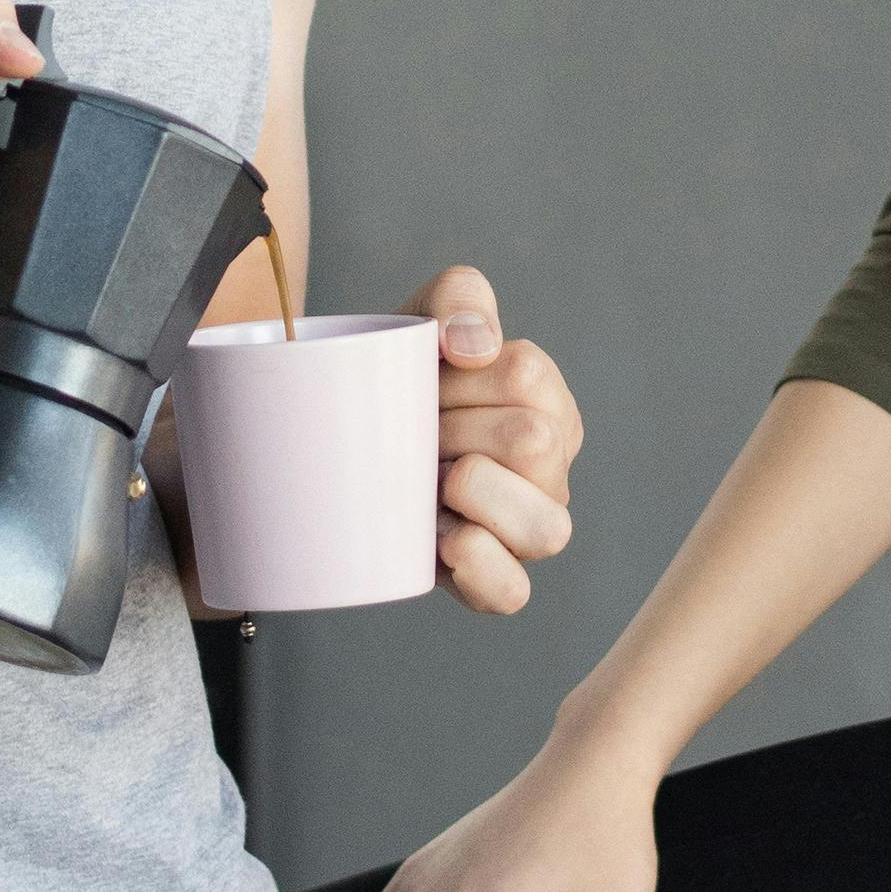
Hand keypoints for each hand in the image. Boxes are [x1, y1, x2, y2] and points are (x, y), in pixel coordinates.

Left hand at [403, 265, 582, 612]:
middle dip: (456, 431)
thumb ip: (459, 298)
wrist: (339, 439)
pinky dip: (483, 567)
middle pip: (533, 444)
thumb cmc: (395, 381)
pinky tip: (447, 541)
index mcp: (546, 403)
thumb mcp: (421, 318)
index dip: (461, 377)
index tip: (426, 381)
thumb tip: (473, 345)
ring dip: (477, 496)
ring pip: (546, 527)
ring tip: (432, 481)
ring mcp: (528, 528)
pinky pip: (514, 593)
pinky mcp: (493, 580)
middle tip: (418, 432)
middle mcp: (551, 469)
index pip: (525, 376)